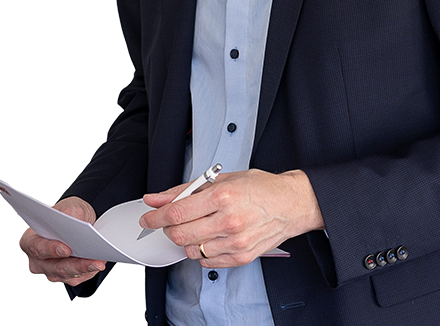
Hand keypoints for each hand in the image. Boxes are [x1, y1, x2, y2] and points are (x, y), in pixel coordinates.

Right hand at [19, 197, 105, 285]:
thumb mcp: (69, 207)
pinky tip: (98, 263)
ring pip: (67, 274)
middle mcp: (38, 259)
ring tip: (99, 262)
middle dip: (75, 264)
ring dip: (84, 269)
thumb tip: (76, 224)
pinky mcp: (63, 276)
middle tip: (92, 261)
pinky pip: (76, 278)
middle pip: (55, 267)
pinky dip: (88, 271)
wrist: (77, 220)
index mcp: (31, 240)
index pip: (37, 247)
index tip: (66, 249)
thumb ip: (70, 214)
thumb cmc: (68, 214)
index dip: (50, 250)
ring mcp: (49, 269)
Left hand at [141, 168, 323, 267]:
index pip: (177, 212)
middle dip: (168, 229)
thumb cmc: (260, 187)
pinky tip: (210, 236)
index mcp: (223, 196)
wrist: (291, 203)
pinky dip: (201, 251)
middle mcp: (228, 220)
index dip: (156, 216)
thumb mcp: (222, 178)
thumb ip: (186, 189)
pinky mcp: (241, 257)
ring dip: (186, 239)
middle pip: (180, 234)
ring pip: (191, 250)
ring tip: (198, 225)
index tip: (148, 217)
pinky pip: (206, 261)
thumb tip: (157, 198)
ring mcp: (235, 242)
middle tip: (171, 221)